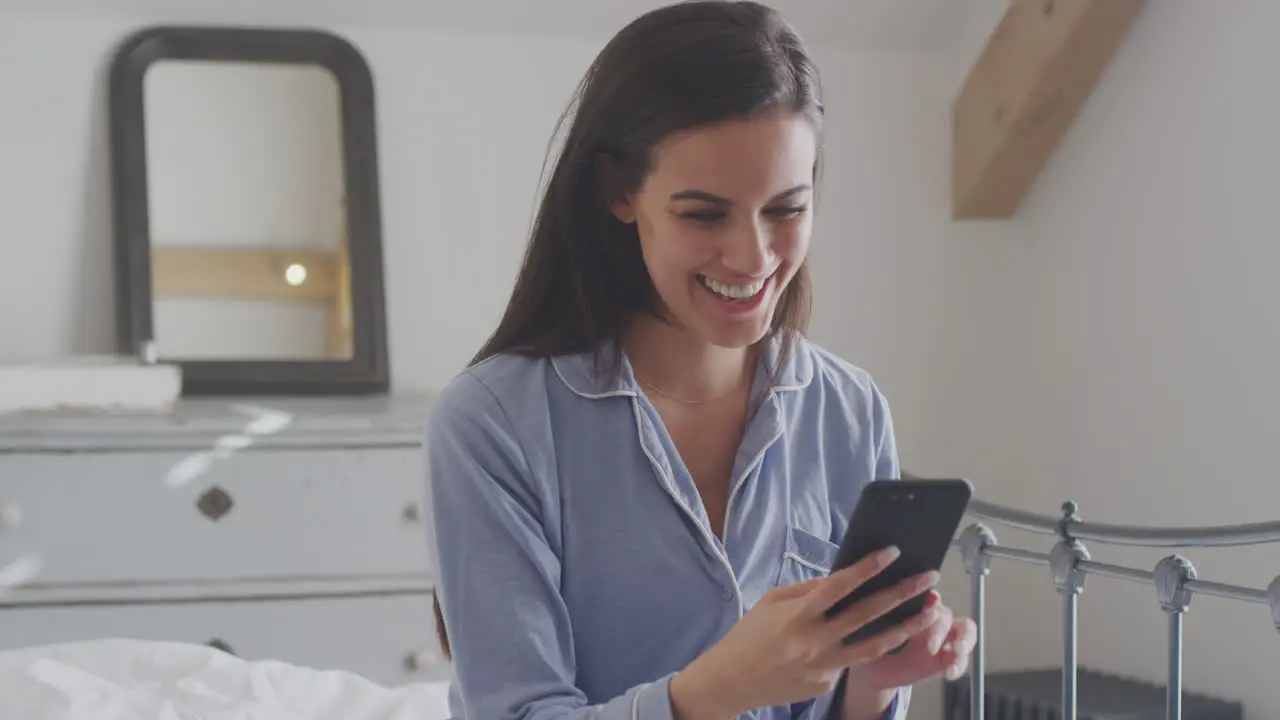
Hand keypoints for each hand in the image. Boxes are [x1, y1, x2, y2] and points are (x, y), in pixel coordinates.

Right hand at [669, 546, 942, 719]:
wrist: (731, 682)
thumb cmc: (749, 636)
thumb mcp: (771, 602)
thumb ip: (807, 590)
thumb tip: (841, 578)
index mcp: (797, 615)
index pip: (840, 586)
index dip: (868, 568)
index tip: (892, 553)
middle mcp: (813, 641)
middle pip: (867, 615)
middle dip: (902, 593)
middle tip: (927, 577)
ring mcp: (822, 667)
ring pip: (874, 645)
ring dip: (906, 627)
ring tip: (929, 612)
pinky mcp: (826, 684)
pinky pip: (849, 661)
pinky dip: (865, 646)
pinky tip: (878, 634)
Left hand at [847, 591, 977, 694]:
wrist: (875, 671)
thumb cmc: (869, 641)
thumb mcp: (867, 628)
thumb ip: (875, 616)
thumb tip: (873, 598)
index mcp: (912, 605)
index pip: (928, 594)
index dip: (932, 599)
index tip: (930, 604)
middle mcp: (930, 616)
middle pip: (945, 613)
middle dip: (940, 628)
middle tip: (930, 645)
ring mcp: (942, 637)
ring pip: (965, 630)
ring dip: (964, 640)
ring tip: (956, 652)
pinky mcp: (947, 658)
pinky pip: (962, 658)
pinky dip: (960, 664)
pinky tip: (949, 673)